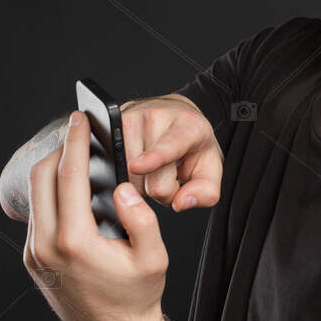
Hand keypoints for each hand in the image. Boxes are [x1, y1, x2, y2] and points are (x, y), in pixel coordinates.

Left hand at [24, 110, 169, 320]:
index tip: (81, 119)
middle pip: (41, 177)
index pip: (69, 176)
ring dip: (53, 171)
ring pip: (35, 195)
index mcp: (75, 241)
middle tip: (80, 133)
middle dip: (60, 149)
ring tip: (78, 157)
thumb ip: (142, 219)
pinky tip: (72, 189)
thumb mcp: (153, 258)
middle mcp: (46, 246)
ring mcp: (35, 254)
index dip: (76, 142)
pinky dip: (51, 194)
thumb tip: (124, 187)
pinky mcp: (33, 259)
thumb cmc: (137, 298)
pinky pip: (38, 215)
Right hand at [120, 95, 222, 211]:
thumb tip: (180, 203)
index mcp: (187, 126)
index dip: (153, 158)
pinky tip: (138, 162)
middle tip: (167, 173)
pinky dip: (126, 173)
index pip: (167, 146)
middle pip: (146, 177)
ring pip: (127, 175)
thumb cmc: (192, 146)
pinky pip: (112, 165)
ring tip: (153, 166)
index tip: (138, 166)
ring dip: (140, 182)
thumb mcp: (210, 170)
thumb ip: (205, 192)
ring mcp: (129, 118)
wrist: (176, 117)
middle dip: (158, 188)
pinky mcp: (110, 125)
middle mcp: (155, 117)